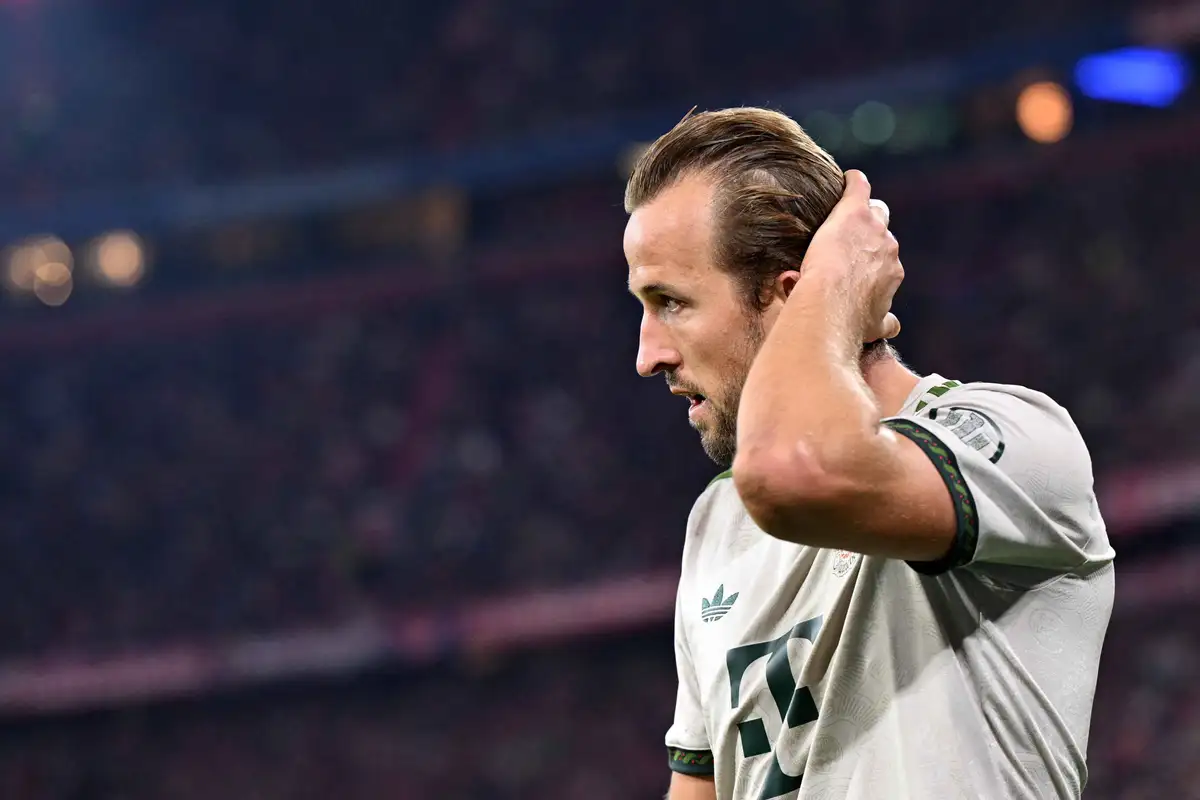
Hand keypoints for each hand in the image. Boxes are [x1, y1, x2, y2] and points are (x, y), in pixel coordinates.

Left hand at [801, 170, 901, 342]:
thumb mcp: (874, 327)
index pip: (886, 255)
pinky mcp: (854, 212)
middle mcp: (889, 248)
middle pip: (884, 228)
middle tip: (849, 234)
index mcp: (893, 273)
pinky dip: (852, 182)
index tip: (858, 258)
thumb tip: (894, 326)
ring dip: (860, 210)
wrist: (832, 304)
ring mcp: (873, 228)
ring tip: (842, 209)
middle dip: (871, 229)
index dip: (872, 254)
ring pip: (873, 209)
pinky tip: (845, 179)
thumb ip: (885, 323)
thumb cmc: (848, 320)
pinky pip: (858, 187)